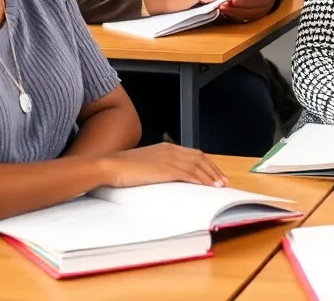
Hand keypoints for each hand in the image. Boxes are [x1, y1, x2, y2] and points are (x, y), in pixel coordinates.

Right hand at [101, 142, 227, 187]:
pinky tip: (207, 186)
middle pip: (200, 158)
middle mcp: (170, 149)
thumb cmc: (123, 168)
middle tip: (223, 181)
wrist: (110, 166)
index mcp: (166, 147)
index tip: (214, 173)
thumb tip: (167, 178)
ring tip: (219, 186)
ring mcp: (169, 158)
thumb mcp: (145, 165)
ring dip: (210, 176)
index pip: (193, 154)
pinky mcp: (166, 168)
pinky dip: (201, 180)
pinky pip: (189, 174)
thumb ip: (158, 167)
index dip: (206, 164)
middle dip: (213, 170)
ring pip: (197, 166)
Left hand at [220, 0, 275, 21]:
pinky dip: (232, 14)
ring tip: (221, 7)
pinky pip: (240, 18)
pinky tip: (224, 10)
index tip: (233, 0)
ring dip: (231, 12)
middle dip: (234, 8)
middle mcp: (262, 11)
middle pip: (247, 11)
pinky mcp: (250, 18)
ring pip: (242, 16)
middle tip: (223, 4)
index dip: (243, 2)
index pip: (254, 3)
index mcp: (266, 0)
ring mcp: (256, 16)